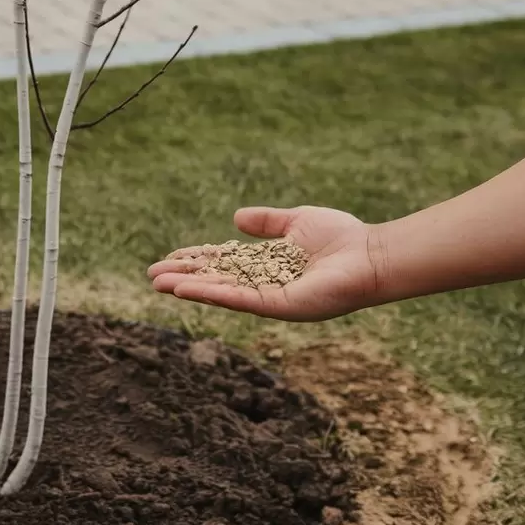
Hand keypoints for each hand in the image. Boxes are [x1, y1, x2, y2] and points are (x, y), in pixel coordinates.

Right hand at [147, 206, 385, 321]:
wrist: (371, 255)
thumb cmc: (342, 238)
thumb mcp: (297, 221)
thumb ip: (267, 223)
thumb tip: (235, 218)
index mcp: (267, 265)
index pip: (223, 263)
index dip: (196, 261)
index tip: (169, 259)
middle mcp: (264, 284)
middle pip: (215, 280)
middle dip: (184, 278)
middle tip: (152, 277)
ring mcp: (270, 298)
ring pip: (221, 292)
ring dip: (189, 289)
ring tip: (160, 285)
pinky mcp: (278, 306)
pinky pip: (239, 299)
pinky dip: (212, 294)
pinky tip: (189, 289)